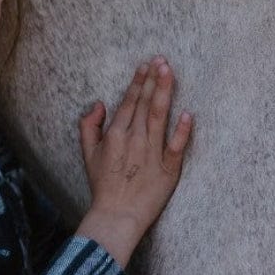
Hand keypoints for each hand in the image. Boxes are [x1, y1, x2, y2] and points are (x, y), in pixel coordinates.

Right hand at [74, 57, 191, 267]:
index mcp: (116, 134)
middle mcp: (134, 139)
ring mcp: (152, 154)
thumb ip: (89, 125)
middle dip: (153, 79)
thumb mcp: (87, 152)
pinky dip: (181, 131)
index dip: (138, 82)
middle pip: (146, 104)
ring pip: (160, 117)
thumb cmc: (102, 184)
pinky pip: (176, 147)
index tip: (146, 65)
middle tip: (162, 59)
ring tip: (169, 73)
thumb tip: (100, 104)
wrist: (116, 215)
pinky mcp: (168, 170)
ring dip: (165, 93)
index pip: (130, 102)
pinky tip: (187, 113)